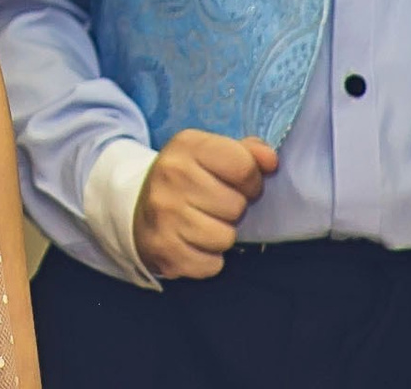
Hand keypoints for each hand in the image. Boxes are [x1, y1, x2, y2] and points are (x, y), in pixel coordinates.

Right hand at [129, 130, 279, 279]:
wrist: (139, 209)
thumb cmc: (188, 181)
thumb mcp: (211, 154)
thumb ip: (246, 152)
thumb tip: (271, 161)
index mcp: (187, 145)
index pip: (243, 166)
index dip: (251, 181)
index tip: (240, 185)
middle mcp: (170, 175)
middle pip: (236, 205)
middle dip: (234, 210)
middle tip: (217, 206)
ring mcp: (163, 214)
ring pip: (225, 238)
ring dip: (222, 236)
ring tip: (205, 224)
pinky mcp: (163, 249)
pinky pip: (211, 264)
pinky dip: (209, 260)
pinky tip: (194, 244)